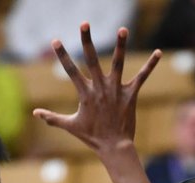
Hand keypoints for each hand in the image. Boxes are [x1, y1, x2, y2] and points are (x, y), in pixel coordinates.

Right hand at [33, 24, 160, 154]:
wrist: (114, 147)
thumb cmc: (92, 137)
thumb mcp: (70, 126)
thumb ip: (52, 118)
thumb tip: (35, 113)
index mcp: (85, 94)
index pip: (70, 71)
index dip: (62, 55)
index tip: (55, 40)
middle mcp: (100, 89)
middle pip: (92, 60)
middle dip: (87, 41)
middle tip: (84, 23)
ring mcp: (116, 90)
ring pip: (118, 64)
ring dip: (121, 46)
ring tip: (123, 29)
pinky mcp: (130, 95)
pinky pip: (142, 77)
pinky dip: (150, 65)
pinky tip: (159, 52)